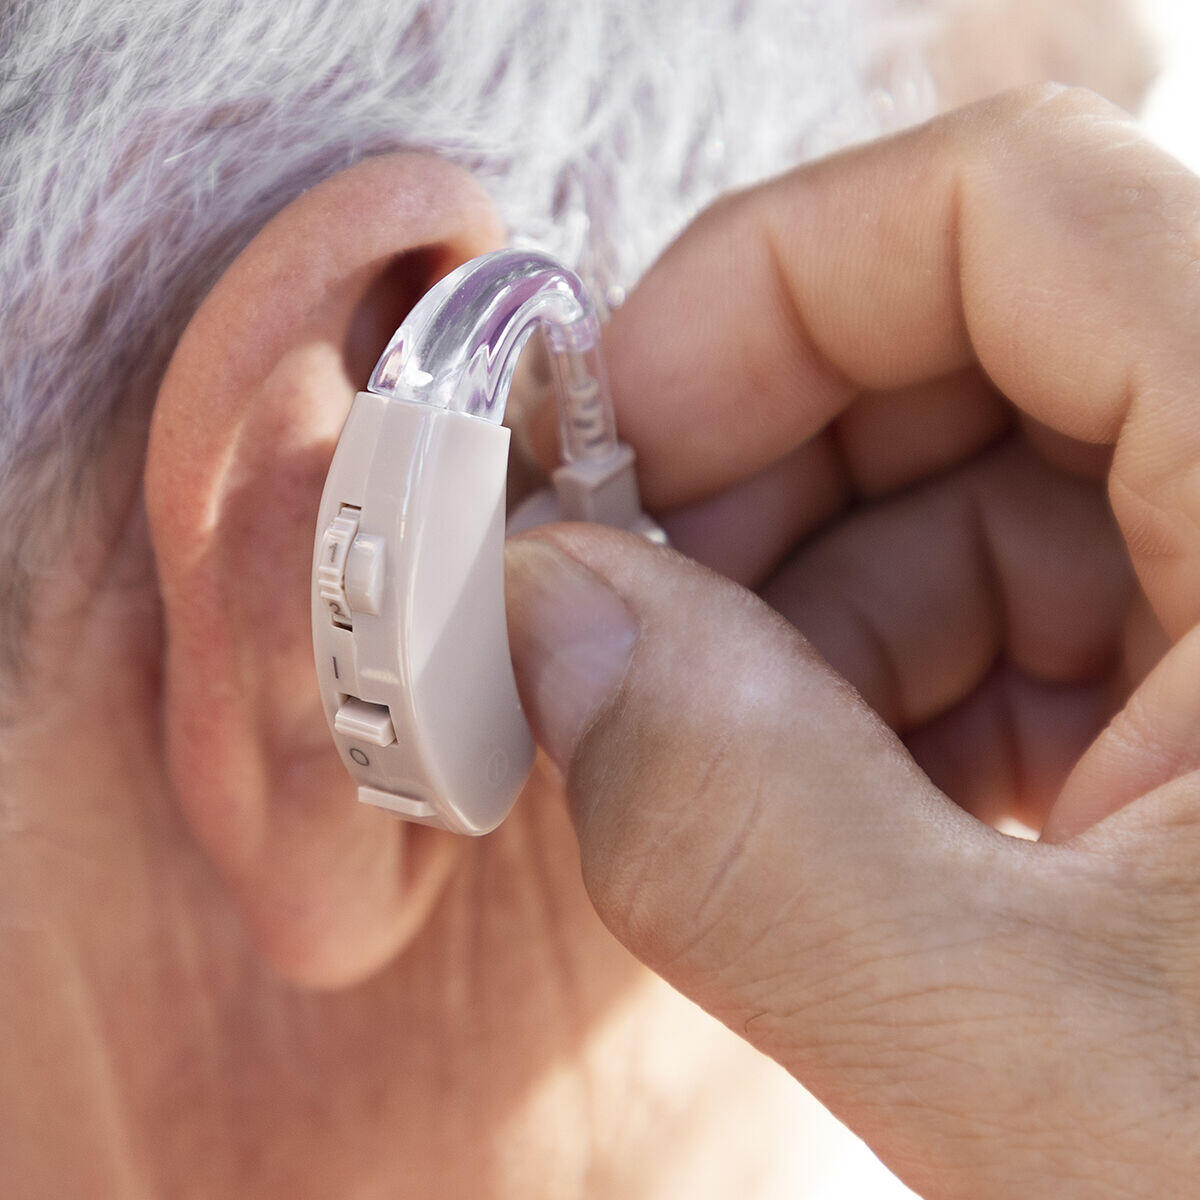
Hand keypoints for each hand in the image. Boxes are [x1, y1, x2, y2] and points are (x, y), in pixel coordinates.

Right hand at [506, 84, 1199, 1197]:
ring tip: (724, 762)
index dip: (758, 292)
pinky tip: (845, 810)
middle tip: (615, 623)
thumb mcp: (1044, 1067)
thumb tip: (542, 623)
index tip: (600, 448)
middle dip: (749, 470)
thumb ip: (743, 835)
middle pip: (965, 333)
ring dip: (804, 611)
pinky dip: (887, 682)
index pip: (1008, 202)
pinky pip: (1019, 596)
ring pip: (973, 482)